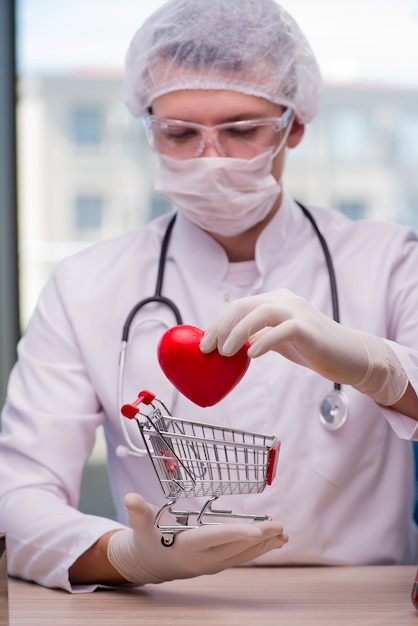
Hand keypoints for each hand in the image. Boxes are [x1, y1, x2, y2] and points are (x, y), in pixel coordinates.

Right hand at [107, 493, 287, 584]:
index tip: (258, 530)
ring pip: (242, 556)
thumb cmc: (145, 539)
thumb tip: (130, 498)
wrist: (147, 565)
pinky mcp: (215, 563)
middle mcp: (202, 559)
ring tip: (283, 536)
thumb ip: (138, 512)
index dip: (237, 534)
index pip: (216, 538)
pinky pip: (240, 558)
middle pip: (235, 549)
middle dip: (259, 539)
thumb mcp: (140, 525)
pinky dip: (257, 550)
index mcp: (186, 547)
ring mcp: (211, 564)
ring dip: (264, 546)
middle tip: (281, 528)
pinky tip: (272, 543)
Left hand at [200, 289, 407, 405]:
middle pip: (244, 306)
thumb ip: (257, 336)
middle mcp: (285, 300)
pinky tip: (251, 354)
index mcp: (275, 300)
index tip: (204, 344)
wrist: (350, 356)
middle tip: (208, 349)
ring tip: (225, 353)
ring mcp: (298, 312)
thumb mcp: (278, 339)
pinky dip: (263, 341)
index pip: (238, 305)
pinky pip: (282, 330)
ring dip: (237, 333)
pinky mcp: (308, 328)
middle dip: (221, 327)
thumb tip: (227, 343)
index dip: (217, 323)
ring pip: (259, 312)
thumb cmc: (312, 348)